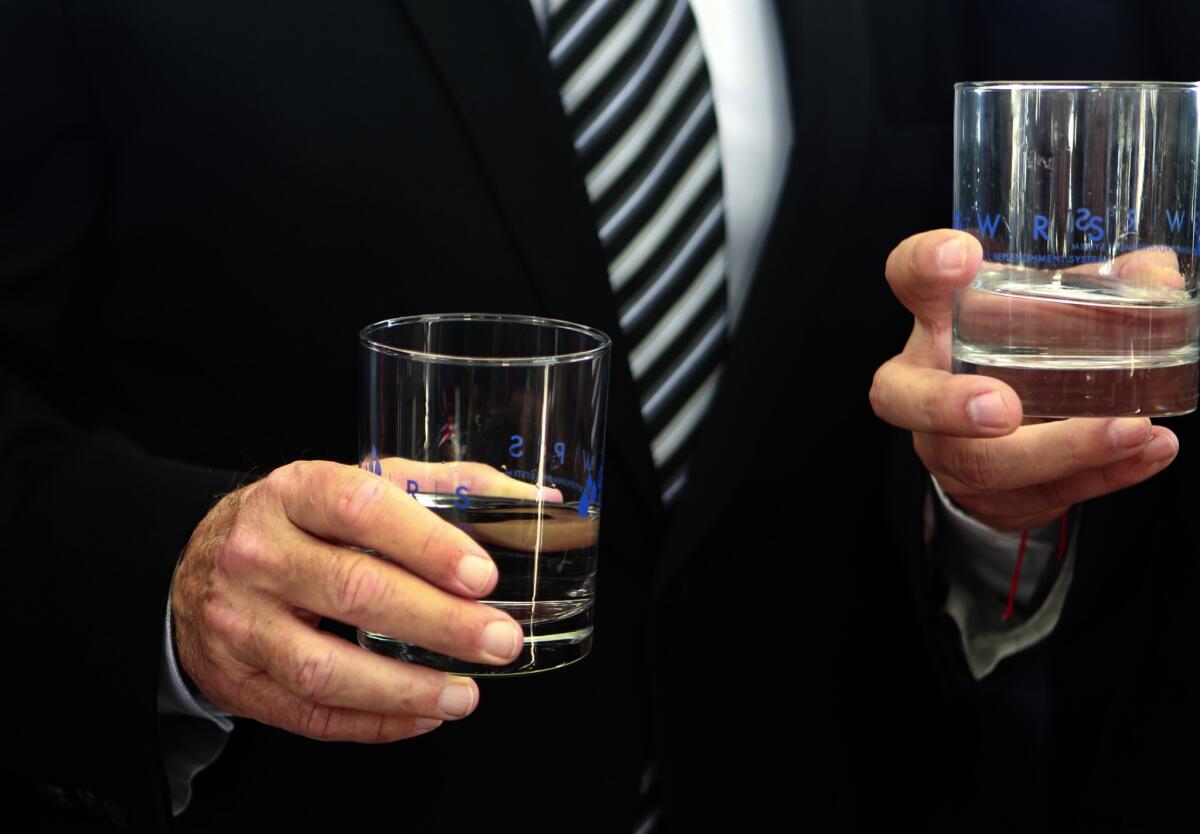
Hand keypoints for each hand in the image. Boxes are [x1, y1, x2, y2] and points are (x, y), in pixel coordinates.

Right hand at [172, 459, 537, 741]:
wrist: (200, 564)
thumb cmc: (300, 522)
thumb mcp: (356, 484)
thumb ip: (444, 487)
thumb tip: (538, 502)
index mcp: (293, 491)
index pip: (361, 508)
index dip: (426, 543)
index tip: (482, 575)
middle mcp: (257, 553)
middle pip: (353, 590)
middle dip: (439, 622)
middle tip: (499, 640)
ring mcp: (239, 621)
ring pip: (326, 667)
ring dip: (407, 688)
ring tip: (467, 694)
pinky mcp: (235, 679)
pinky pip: (309, 714)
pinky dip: (374, 722)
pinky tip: (423, 715)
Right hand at [869, 229, 1179, 530]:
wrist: (994, 443)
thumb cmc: (1015, 357)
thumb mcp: (1047, 312)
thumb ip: (1097, 289)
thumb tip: (1159, 275)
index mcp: (935, 322)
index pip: (909, 279)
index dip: (924, 266)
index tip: (963, 257)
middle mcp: (922, 385)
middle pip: (904, 399)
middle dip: (950, 406)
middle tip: (1004, 407)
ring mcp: (945, 448)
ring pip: (982, 462)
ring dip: (1060, 449)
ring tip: (1130, 430)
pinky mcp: (985, 496)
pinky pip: (1040, 494)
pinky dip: (1102, 475)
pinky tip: (1147, 454)